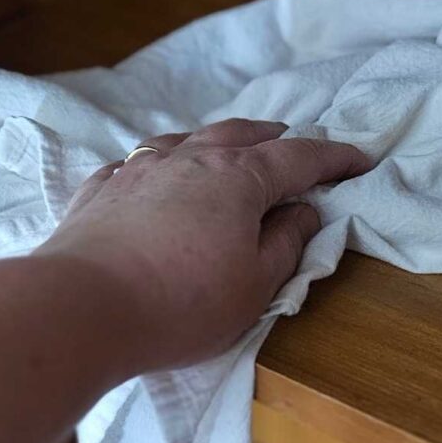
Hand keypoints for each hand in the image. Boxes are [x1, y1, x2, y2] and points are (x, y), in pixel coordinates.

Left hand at [36, 119, 371, 372]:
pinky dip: (159, 164)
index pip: (298, 158)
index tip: (360, 159)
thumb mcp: (255, 285)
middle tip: (291, 141)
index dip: (334, 158)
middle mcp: (189, 159)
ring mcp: (138, 169)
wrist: (80, 308)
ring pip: (185, 138)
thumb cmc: (182, 302)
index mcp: (237, 178)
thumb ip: (285, 244)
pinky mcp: (100, 191)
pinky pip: (137, 163)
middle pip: (239, 134)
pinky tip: (154, 174)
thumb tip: (303, 211)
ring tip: (225, 147)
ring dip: (215, 140)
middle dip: (272, 137)